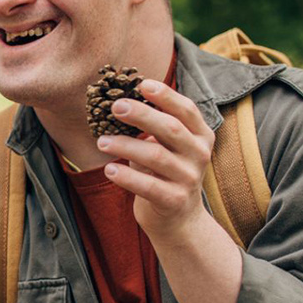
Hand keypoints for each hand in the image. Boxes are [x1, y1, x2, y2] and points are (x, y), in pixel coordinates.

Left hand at [96, 80, 216, 242]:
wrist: (179, 219)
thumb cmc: (166, 173)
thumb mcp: (167, 146)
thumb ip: (155, 126)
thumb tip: (121, 100)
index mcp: (200, 135)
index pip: (186, 110)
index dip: (166, 96)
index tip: (142, 84)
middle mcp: (199, 154)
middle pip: (171, 128)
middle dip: (142, 115)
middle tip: (115, 106)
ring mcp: (189, 178)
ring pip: (156, 156)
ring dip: (125, 146)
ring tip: (101, 142)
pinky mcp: (175, 200)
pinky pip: (149, 186)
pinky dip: (127, 177)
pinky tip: (109, 169)